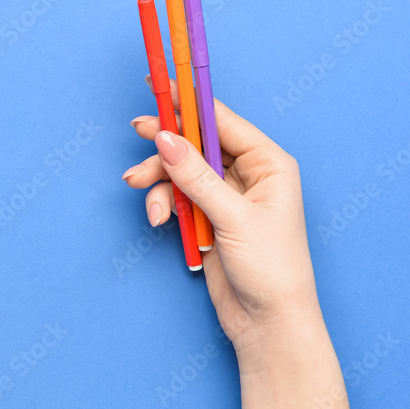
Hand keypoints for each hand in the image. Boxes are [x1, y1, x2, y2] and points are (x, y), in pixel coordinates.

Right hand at [122, 76, 322, 356]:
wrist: (268, 322)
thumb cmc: (271, 269)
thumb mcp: (232, 217)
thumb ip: (196, 176)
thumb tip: (166, 139)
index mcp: (268, 164)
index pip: (223, 121)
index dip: (190, 103)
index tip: (161, 86)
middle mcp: (248, 175)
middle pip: (197, 144)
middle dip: (166, 144)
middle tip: (137, 132)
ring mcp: (226, 197)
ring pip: (181, 171)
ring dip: (159, 181)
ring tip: (143, 194)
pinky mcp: (207, 219)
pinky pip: (177, 197)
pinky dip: (164, 204)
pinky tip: (159, 220)